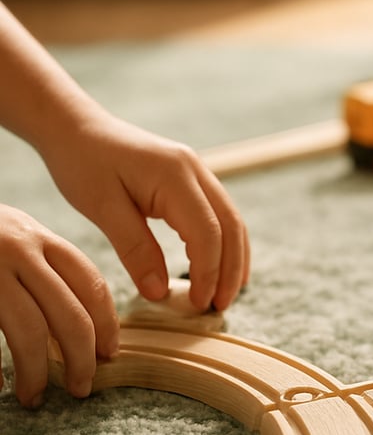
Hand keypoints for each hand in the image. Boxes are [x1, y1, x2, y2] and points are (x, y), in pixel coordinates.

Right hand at [0, 205, 118, 406]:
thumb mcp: (13, 233)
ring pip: (29, 331)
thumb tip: (87, 319)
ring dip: (37, 372)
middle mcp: (17, 249)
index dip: (107, 324)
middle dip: (81, 359)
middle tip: (81, 389)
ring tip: (34, 398)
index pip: (91, 284)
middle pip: (69, 315)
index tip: (109, 354)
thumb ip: (45, 263)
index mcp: (38, 237)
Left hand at [42, 114, 249, 312]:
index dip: (208, 272)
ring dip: (233, 259)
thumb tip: (159, 292)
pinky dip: (224, 243)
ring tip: (224, 294)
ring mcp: (197, 172)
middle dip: (230, 270)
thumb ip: (134, 249)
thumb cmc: (83, 163)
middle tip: (219, 307)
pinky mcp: (191, 179)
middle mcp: (195, 170)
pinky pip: (219, 214)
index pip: (207, 232)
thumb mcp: (102, 208)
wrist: (76, 127)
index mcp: (174, 176)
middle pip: (231, 226)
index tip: (198, 304)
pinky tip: (219, 267)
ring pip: (232, 220)